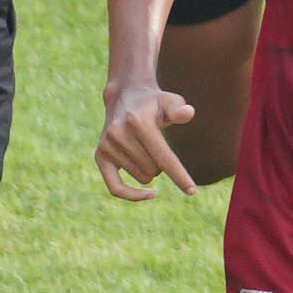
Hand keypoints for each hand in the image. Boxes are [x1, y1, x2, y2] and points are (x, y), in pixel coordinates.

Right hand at [97, 76, 200, 198]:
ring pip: (142, 178)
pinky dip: (132, 195)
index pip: (162, 156)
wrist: (125, 97)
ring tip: (146, 148)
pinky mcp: (100, 156)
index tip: (192, 191)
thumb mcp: (170, 100)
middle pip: (154, 170)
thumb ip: (179, 108)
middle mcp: (119, 134)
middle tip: (158, 143)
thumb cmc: (154, 103)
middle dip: (162, 163)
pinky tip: (151, 195)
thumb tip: (187, 113)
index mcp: (138, 122)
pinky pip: (116, 188)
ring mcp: (107, 146)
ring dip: (150, 169)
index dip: (179, 175)